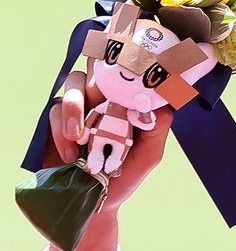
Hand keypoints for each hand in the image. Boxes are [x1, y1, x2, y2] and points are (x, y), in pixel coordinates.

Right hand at [42, 64, 172, 250]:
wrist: (94, 203)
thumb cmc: (124, 175)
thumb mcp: (150, 154)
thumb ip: (157, 128)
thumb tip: (164, 103)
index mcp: (126, 101)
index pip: (127, 69)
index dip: (130, 52)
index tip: (138, 46)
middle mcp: (103, 98)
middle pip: (97, 64)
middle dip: (99, 65)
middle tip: (104, 83)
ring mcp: (79, 107)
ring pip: (72, 83)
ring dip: (76, 106)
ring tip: (81, 136)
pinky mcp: (56, 121)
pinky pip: (56, 112)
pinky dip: (64, 131)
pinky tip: (73, 153)